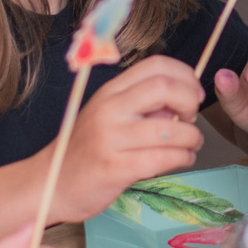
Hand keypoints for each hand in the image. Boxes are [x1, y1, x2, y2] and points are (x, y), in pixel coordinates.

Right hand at [50, 55, 203, 221]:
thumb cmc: (86, 149)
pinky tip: (183, 159)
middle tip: (191, 118)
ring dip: (192, 137)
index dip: (185, 75)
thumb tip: (182, 101)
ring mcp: (110, 138)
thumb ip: (143, 106)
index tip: (194, 93)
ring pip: (169, 129)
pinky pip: (162, 158)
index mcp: (110, 92)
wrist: (53, 182)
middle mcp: (109, 109)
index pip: (155, 65)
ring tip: (191, 144)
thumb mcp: (109, 116)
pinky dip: (183, 158)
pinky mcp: (115, 168)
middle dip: (190, 101)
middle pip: (164, 88)